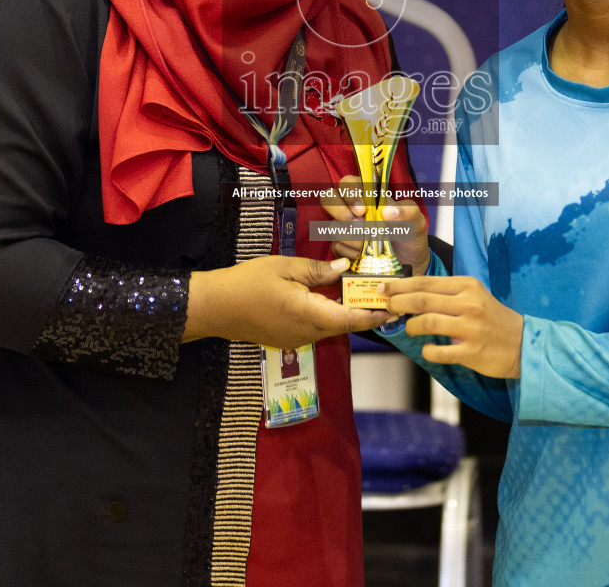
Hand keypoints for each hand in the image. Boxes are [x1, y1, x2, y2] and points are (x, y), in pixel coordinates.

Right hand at [185, 256, 392, 347]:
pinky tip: (328, 299)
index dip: (375, 315)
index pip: (351, 319)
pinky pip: (315, 329)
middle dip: (363, 312)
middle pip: (344, 325)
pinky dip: (327, 316)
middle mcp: (306, 333)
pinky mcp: (287, 340)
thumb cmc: (247, 283)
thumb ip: (317, 270)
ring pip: (330, 327)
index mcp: (308, 314)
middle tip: (379, 294)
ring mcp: (296, 340)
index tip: (393, 308)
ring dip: (344, 313)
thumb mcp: (284, 267)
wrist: (215, 308)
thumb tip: (344, 268)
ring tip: (358, 293)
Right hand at [318, 174, 430, 273]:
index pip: (348, 183)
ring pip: (334, 226)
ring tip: (371, 246)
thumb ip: (406, 211)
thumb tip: (388, 211)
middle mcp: (351, 209)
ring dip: (352, 237)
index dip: (350, 193)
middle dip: (339, 210)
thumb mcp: (415, 221)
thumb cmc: (409, 235)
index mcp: (368, 196)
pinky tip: (365, 256)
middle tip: (358, 225)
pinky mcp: (340, 248)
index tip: (362, 210)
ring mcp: (343, 228)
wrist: (409, 263)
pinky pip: (337, 247)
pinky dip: (352, 252)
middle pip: (329, 199)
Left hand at [382, 275, 523, 378]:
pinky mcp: (472, 352)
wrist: (523, 343)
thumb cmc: (492, 318)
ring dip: (411, 327)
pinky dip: (428, 351)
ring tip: (409, 329)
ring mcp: (471, 328)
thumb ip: (446, 294)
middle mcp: (469, 304)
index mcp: (467, 286)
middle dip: (398, 303)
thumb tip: (409, 294)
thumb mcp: (474, 296)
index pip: (426, 282)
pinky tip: (428, 349)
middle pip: (423, 300)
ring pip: (428, 323)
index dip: (400, 285)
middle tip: (387, 307)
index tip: (383, 288)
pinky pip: (440, 352)